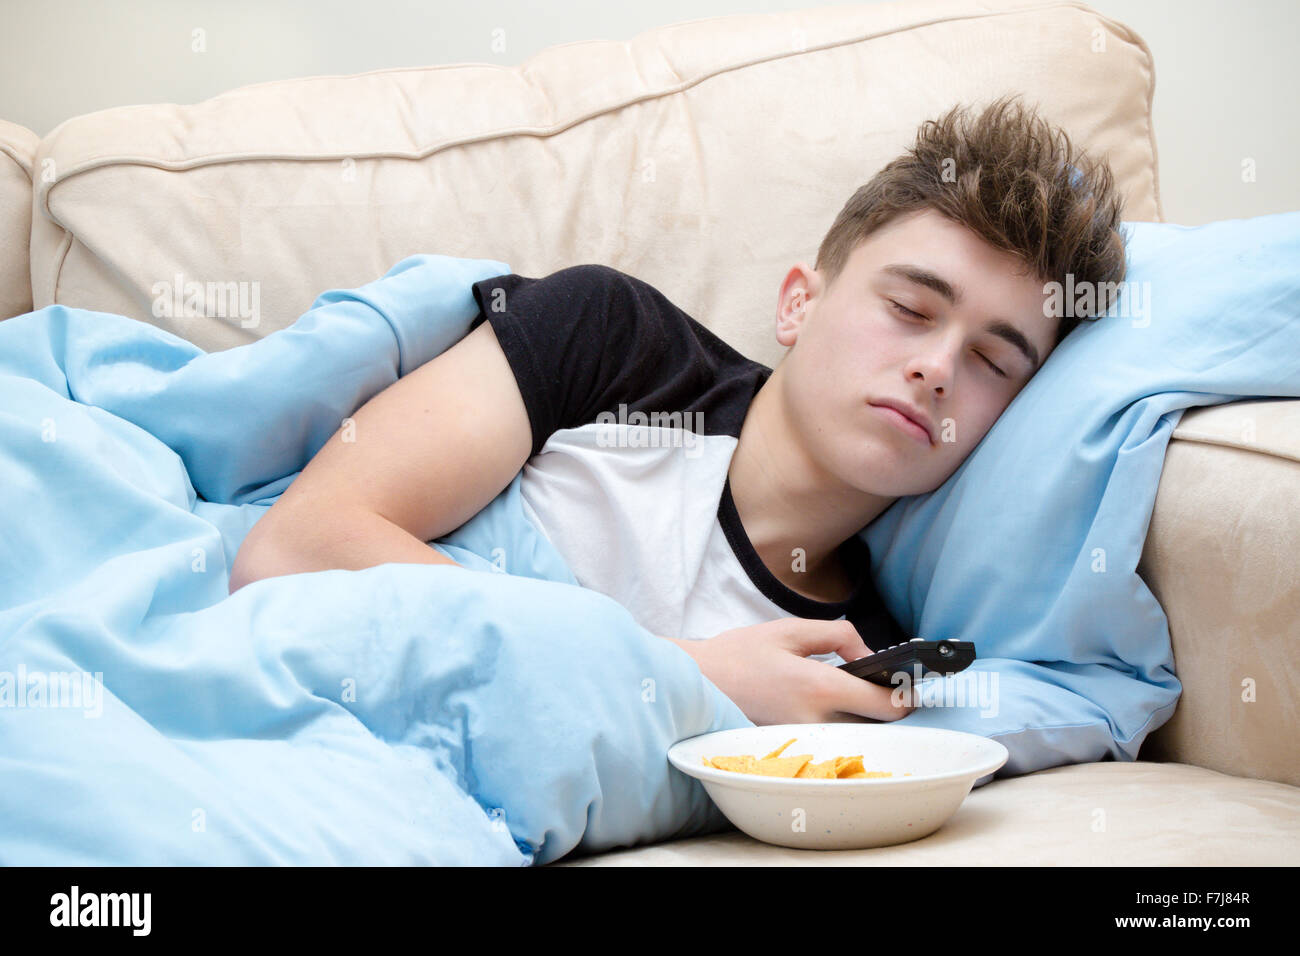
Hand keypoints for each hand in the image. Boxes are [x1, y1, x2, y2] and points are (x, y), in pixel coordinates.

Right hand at [671, 618, 915, 725]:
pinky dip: (839, 727)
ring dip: (862, 720)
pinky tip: (829, 709)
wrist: (698, 683)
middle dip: (885, 709)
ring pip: (854, 736)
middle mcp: (814, 721)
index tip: (912, 689)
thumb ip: (838, 635)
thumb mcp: (791, 630)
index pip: (883, 705)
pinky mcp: (792, 747)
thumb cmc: (740, 653)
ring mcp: (803, 739)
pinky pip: (830, 741)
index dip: (905, 698)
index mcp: (818, 686)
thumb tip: (868, 652)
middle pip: (874, 726)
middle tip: (886, 688)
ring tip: (856, 697)